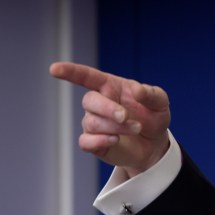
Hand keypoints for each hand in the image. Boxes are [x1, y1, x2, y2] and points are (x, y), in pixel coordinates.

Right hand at [50, 62, 170, 176]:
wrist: (155, 145)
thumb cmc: (154, 117)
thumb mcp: (160, 102)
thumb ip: (151, 94)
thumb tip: (136, 90)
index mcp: (111, 87)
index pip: (87, 76)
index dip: (70, 72)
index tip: (54, 69)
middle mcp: (99, 104)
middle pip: (89, 101)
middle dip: (107, 108)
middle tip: (125, 116)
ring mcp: (94, 123)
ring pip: (93, 122)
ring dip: (116, 127)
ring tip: (136, 128)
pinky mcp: (94, 143)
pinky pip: (85, 141)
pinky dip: (100, 140)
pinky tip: (116, 140)